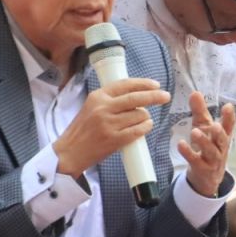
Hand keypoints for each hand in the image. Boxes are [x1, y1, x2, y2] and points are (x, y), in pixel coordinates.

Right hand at [53, 78, 170, 177]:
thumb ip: (111, 99)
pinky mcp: (114, 139)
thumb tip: (138, 94)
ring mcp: (109, 124)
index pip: (125, 84)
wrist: (69, 152)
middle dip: (155, 96)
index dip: (143, 83)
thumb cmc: (82, 129)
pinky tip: (145, 126)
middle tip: (166, 97)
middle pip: (136, 98)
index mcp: (98, 97)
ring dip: (146, 117)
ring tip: (141, 120)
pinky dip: (145, 127)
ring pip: (139, 115)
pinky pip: (139, 130)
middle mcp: (103, 108)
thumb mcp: (91, 107)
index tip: (156, 85)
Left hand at [179, 91, 235, 197]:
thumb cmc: (206, 148)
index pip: (229, 126)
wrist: (206, 178)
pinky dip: (188, 153)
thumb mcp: (203, 128)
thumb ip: (200, 111)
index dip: (230, 117)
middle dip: (220, 133)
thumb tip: (195, 92)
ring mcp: (213, 160)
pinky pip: (195, 161)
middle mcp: (220, 148)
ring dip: (204, 142)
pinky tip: (180, 144)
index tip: (228, 106)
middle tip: (214, 125)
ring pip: (211, 151)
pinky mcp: (202, 169)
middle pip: (223, 140)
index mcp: (222, 137)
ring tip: (194, 132)